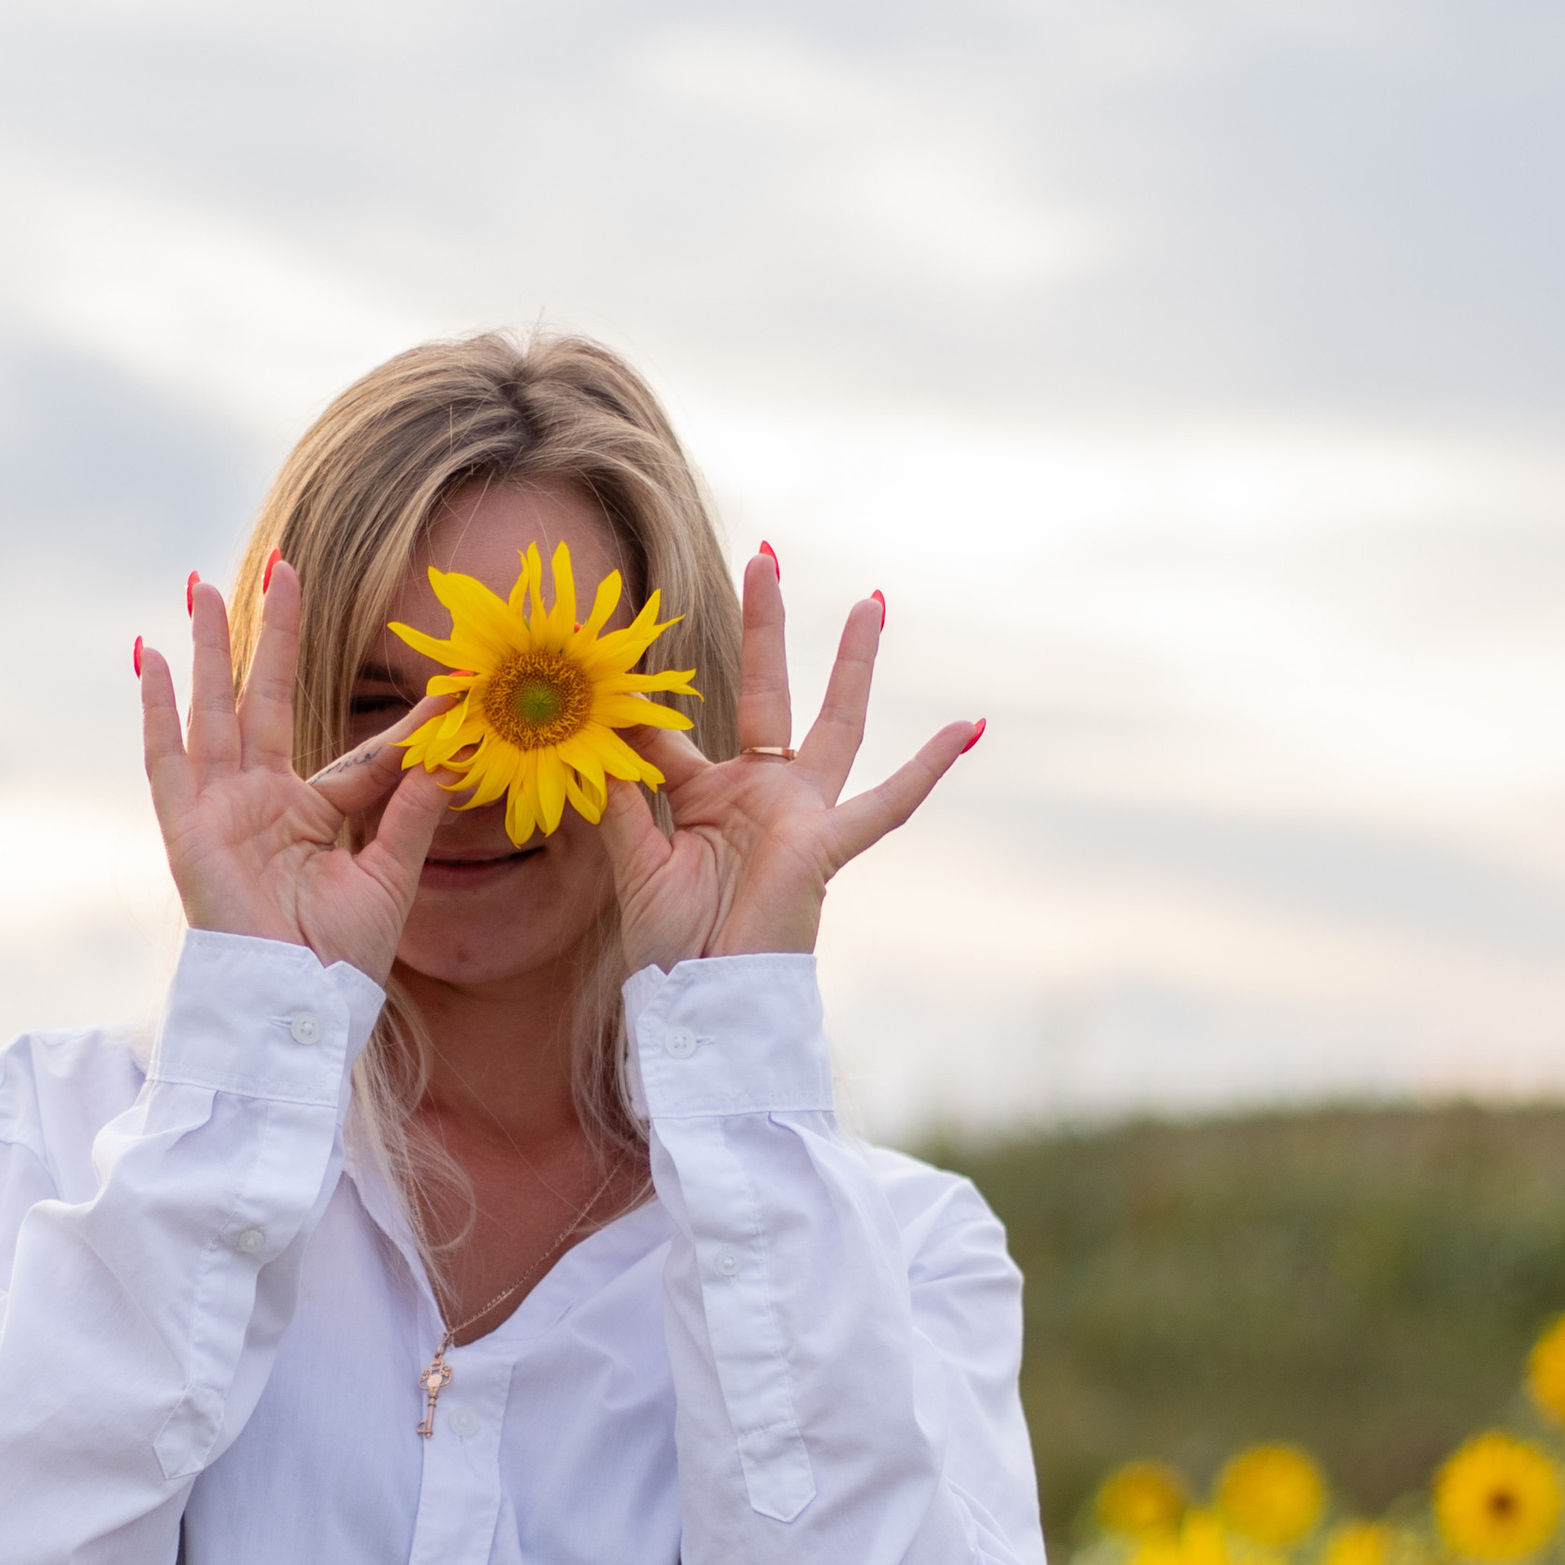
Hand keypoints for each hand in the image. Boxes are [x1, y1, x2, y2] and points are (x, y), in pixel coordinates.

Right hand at [139, 562, 444, 982]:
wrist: (290, 1011)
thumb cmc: (337, 964)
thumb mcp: (389, 880)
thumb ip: (412, 813)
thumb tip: (452, 750)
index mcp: (313, 819)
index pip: (361, 755)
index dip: (402, 725)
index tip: (446, 683)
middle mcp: (262, 805)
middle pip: (266, 700)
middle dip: (272, 634)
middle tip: (284, 564)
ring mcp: (221, 814)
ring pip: (214, 711)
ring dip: (208, 648)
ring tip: (205, 582)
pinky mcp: (187, 832)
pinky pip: (166, 761)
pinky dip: (156, 711)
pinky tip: (149, 657)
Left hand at [598, 552, 983, 965]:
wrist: (704, 1006)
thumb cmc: (669, 948)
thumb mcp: (633, 863)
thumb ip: (620, 797)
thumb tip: (596, 732)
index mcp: (705, 798)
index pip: (676, 730)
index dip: (646, 698)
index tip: (619, 649)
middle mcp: (757, 793)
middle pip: (766, 690)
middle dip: (766, 625)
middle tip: (764, 557)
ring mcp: (797, 814)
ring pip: (835, 722)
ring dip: (853, 662)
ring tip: (872, 601)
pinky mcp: (825, 846)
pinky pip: (886, 803)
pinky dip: (928, 767)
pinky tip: (968, 726)